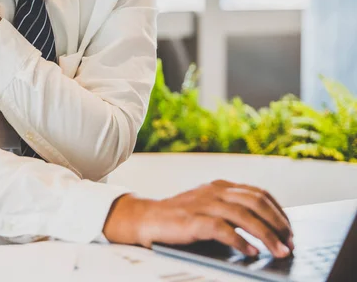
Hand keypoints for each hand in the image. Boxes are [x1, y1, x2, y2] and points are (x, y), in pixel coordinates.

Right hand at [103, 180, 293, 258]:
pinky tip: (250, 252)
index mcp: (220, 186)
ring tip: (278, 251)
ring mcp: (203, 204)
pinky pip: (222, 228)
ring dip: (266, 235)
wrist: (146, 218)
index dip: (279, 212)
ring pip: (243, 215)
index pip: (259, 193)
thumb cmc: (180, 217)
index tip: (289, 231)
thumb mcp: (209, 207)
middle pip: (256, 201)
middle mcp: (214, 191)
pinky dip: (240, 241)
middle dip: (278, 223)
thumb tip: (265, 230)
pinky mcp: (192, 219)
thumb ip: (232, 211)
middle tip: (290, 243)